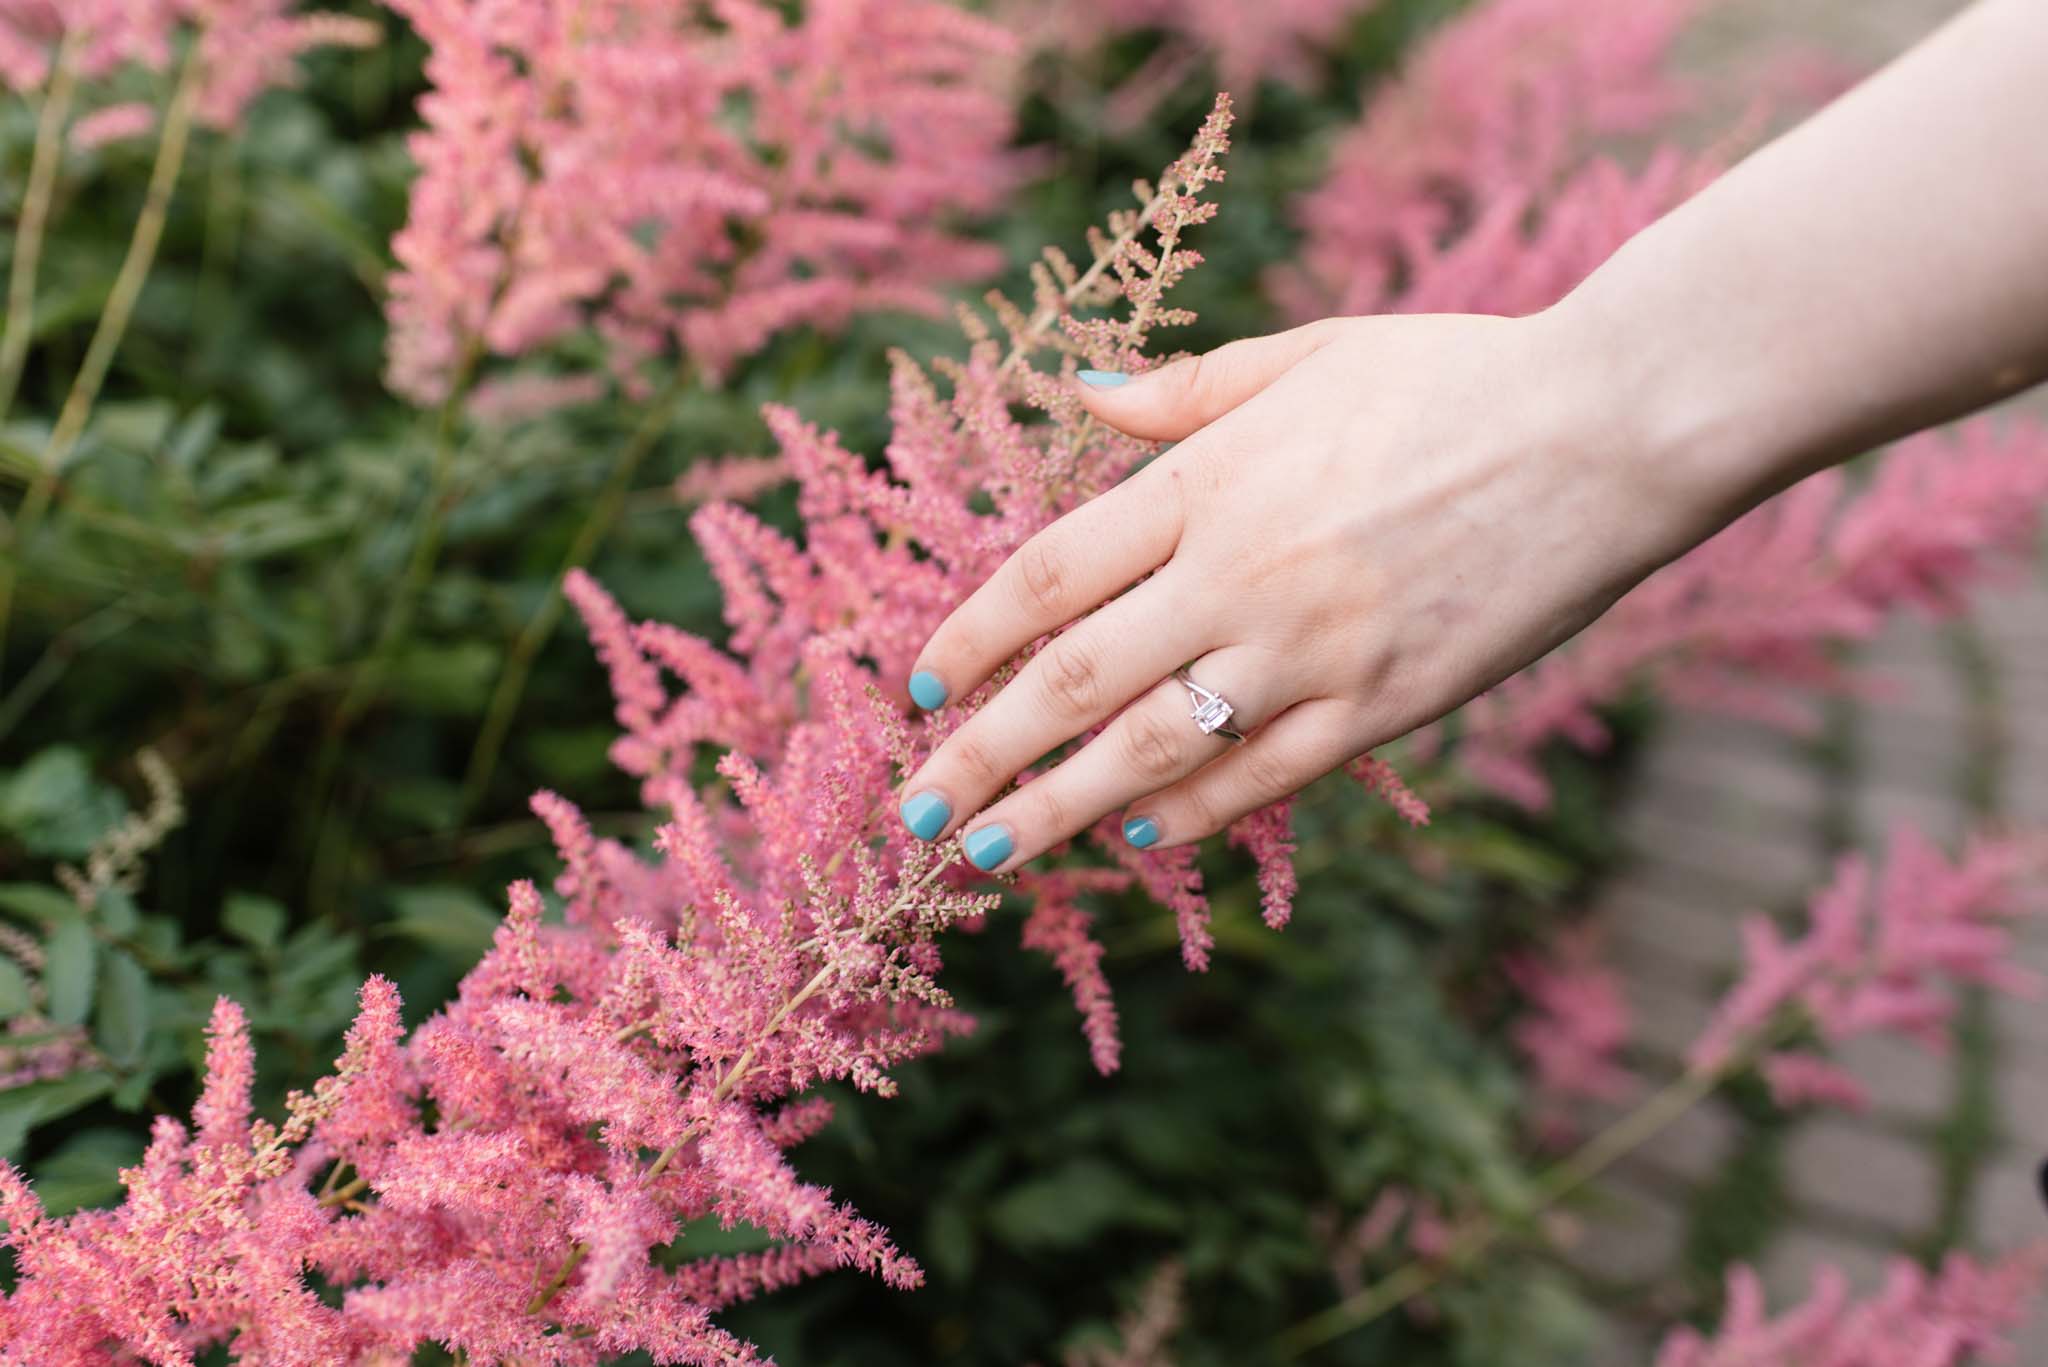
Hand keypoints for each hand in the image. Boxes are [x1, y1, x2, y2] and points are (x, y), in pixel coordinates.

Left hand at [896, 311, 1698, 870]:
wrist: (1608, 429)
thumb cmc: (1454, 375)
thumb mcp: (1306, 353)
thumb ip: (1185, 391)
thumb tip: (1080, 391)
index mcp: (1208, 481)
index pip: (1047, 578)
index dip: (967, 641)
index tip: (917, 690)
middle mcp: (1239, 574)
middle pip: (1074, 681)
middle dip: (981, 756)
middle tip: (915, 815)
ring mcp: (1311, 651)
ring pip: (1152, 750)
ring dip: (1057, 811)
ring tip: (989, 856)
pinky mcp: (1383, 706)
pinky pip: (1264, 778)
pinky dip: (1192, 816)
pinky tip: (1135, 843)